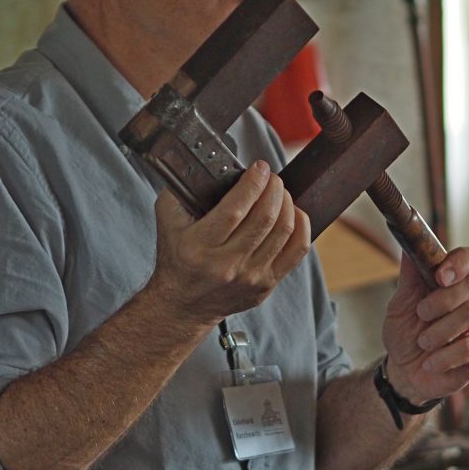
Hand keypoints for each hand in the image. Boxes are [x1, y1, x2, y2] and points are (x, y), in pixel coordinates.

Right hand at [150, 160, 310, 322]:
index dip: (253, 183)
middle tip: (271, 177)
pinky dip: (300, 226)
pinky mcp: (266, 284)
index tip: (260, 167)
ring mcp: (250, 277)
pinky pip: (296, 251)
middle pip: (264, 218)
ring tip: (280, 192)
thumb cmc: (177, 257)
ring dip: (286, 203)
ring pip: (283, 231)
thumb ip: (181, 190)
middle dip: (274, 189)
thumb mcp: (168, 220)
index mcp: (200, 246)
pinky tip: (293, 213)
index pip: (235, 209)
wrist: (183, 304)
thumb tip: (204, 164)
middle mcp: (226, 264)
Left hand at [382, 248, 468, 403]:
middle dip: (444, 299)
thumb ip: (409, 276)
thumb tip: (408, 245)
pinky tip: (429, 363)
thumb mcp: (400, 303)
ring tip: (422, 342)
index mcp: (449, 282)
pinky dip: (444, 356)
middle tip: (421, 313)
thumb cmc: (404, 332)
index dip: (460, 263)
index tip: (440, 276)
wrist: (403, 370)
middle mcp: (468, 299)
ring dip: (439, 331)